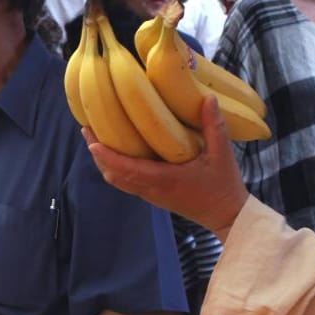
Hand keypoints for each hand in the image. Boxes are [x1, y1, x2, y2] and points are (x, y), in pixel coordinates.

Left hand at [83, 96, 249, 236]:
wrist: (226, 216)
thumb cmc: (224, 185)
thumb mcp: (222, 154)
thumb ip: (215, 126)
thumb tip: (209, 98)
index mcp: (164, 179)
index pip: (126, 169)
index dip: (107, 156)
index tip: (92, 142)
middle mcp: (151, 189)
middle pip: (112, 173)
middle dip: (98, 153)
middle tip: (88, 129)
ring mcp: (149, 194)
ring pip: (115, 179)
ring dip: (104, 160)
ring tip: (96, 136)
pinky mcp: (151, 195)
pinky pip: (125, 181)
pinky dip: (114, 166)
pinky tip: (117, 149)